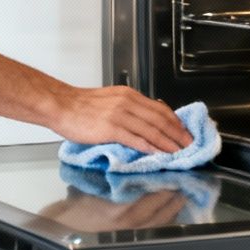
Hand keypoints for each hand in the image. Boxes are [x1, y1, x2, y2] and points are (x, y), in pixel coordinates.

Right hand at [50, 85, 190, 153]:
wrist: (60, 105)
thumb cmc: (79, 105)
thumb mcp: (109, 100)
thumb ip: (127, 108)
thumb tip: (142, 121)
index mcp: (128, 95)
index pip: (159, 108)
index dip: (175, 121)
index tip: (184, 131)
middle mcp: (127, 102)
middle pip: (160, 119)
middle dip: (177, 134)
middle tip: (189, 144)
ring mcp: (120, 115)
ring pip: (152, 130)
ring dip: (168, 143)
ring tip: (178, 152)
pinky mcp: (111, 128)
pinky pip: (136, 139)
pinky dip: (150, 147)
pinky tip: (158, 154)